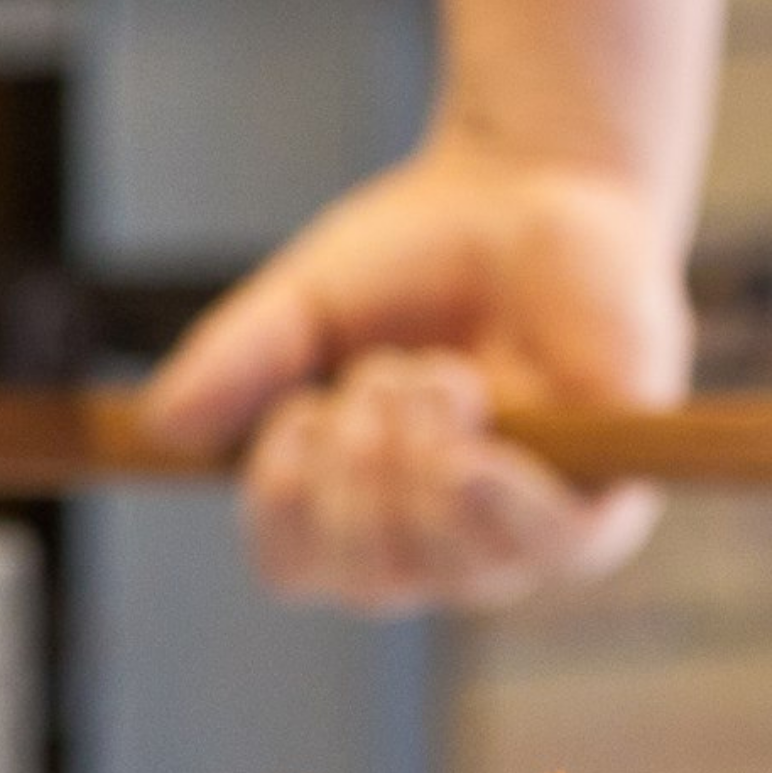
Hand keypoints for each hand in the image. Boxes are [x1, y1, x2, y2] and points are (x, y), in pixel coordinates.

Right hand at [137, 141, 689, 612]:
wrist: (534, 190)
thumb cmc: (424, 258)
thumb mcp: (308, 305)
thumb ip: (240, 362)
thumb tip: (166, 427)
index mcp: (363, 505)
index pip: (298, 569)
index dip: (280, 504)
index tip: (294, 414)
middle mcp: (443, 539)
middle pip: (368, 582)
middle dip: (354, 469)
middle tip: (385, 374)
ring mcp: (525, 530)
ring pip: (449, 569)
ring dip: (418, 461)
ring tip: (439, 376)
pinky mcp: (605, 504)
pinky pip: (549, 552)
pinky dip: (494, 503)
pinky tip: (473, 455)